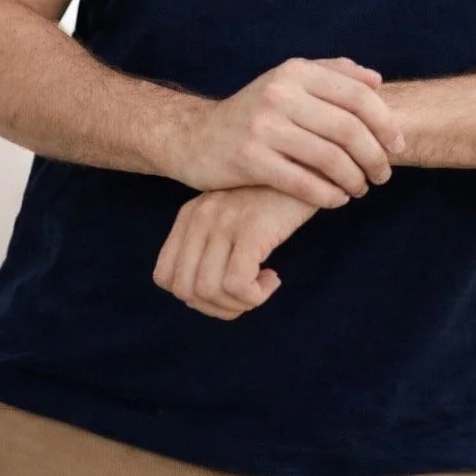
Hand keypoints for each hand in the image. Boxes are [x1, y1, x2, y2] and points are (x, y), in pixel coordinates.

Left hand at [152, 184, 314, 319]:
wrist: (311, 167)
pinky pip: (237, 284)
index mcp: (190, 215)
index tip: (226, 290)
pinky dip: (255, 296)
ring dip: (239, 304)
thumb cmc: (275, 198)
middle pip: (185, 291)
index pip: (164, 277)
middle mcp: (201, 217)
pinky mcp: (252, 228)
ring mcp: (225, 221)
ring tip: (262, 287)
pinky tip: (273, 279)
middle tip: (246, 297)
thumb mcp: (232, 215)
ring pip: (209, 292)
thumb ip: (212, 244)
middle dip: (217, 308)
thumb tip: (204, 297)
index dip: (193, 297)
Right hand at [172, 55, 404, 204]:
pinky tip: (337, 200)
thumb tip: (376, 80)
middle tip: (383, 175)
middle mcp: (279, 93)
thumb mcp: (288, 81)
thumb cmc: (254, 112)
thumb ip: (332, 73)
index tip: (397, 145)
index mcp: (295, 71)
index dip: (385, 123)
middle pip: (348, 128)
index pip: (358, 95)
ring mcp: (263, 126)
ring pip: (329, 158)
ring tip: (361, 189)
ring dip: (354, 179)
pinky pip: (302, 182)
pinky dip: (327, 195)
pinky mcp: (249, 159)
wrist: (195, 137)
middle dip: (375, 156)